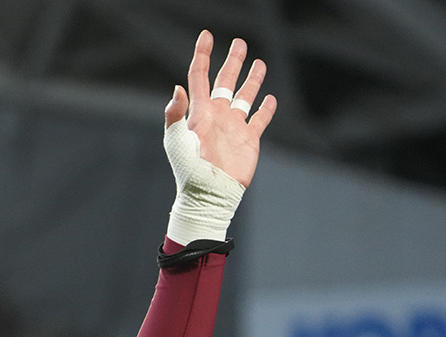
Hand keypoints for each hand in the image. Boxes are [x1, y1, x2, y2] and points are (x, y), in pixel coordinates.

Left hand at [164, 31, 275, 187]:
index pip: (199, 76)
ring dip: (252, 80)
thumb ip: (175, 113)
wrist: (209, 192)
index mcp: (199, 112)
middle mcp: (217, 115)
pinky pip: (259, 120)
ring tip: (259, 63)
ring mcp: (233, 127)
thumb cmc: (189, 168)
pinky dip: (265, 109)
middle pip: (225, 81)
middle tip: (239, 43)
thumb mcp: (176, 139)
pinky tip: (270, 99)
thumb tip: (178, 87)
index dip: (202, 55)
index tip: (206, 36)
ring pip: (245, 96)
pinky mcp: (248, 140)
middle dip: (232, 62)